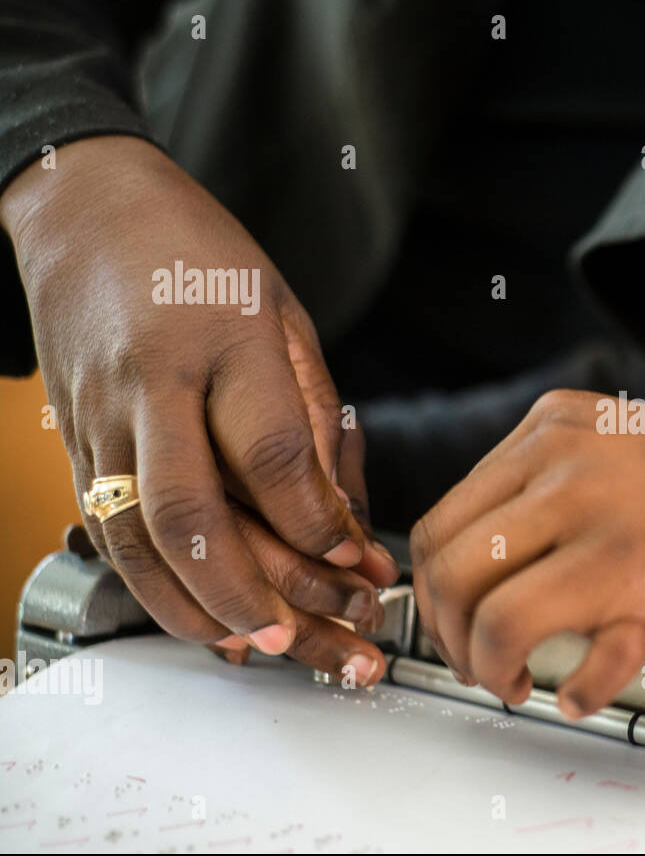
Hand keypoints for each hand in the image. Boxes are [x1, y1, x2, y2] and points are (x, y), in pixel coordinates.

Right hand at [1, 136, 398, 680]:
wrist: (86, 207)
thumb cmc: (200, 257)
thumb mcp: (284, 316)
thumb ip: (312, 417)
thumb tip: (345, 518)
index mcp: (221, 340)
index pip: (272, 454)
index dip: (318, 524)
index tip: (358, 562)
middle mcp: (151, 384)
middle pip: (191, 514)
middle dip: (251, 593)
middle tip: (304, 640)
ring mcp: (100, 416)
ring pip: (137, 540)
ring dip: (197, 608)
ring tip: (258, 647)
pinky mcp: (74, 441)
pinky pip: (110, 531)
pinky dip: (156, 587)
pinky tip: (202, 615)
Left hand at [410, 389, 644, 716]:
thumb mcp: (632, 462)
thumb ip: (563, 500)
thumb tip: (503, 573)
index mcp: (556, 424)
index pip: (449, 512)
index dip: (444, 588)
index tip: (465, 625)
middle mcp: (560, 451)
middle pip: (442, 553)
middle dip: (448, 629)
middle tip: (480, 665)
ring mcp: (588, 500)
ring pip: (467, 594)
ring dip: (480, 659)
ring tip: (515, 681)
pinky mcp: (621, 560)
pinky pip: (519, 633)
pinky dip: (535, 677)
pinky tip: (576, 691)